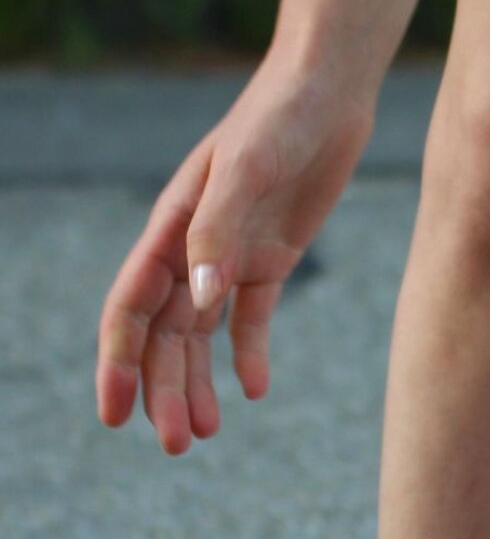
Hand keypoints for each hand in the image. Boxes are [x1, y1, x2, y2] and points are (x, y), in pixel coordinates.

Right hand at [95, 53, 374, 453]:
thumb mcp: (248, 170)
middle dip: (162, 390)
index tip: (115, 415)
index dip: (119, 363)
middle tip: (175, 446)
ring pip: (201, 335)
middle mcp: (192, 247)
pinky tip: (256, 390)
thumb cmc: (279, 118)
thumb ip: (220, 231)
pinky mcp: (271, 256)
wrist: (326, 91)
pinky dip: (250, 353)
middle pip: (164, 334)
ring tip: (206, 433)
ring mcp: (230, 254)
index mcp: (171, 228)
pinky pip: (252, 318)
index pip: (132, 308)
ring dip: (198, 383)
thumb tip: (199, 302)